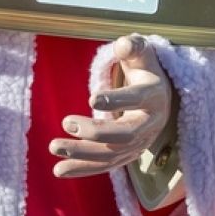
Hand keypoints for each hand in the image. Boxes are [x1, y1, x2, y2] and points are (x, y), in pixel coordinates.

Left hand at [49, 34, 170, 178]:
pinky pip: (105, 165)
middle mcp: (150, 124)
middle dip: (95, 132)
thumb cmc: (145, 69)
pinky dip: (82, 168)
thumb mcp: (142, 54)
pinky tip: (59, 170)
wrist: (160, 95)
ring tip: (54, 147)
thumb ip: (132, 47)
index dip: (117, 100)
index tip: (92, 98)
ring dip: (82, 154)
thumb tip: (121, 45)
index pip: (137, 99)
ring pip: (112, 155)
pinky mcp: (128, 154)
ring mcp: (140, 143)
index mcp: (154, 96)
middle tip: (66, 122)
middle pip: (124, 134)